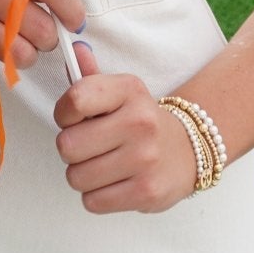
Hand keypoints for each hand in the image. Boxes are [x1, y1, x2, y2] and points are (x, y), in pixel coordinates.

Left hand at [53, 42, 199, 214]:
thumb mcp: (121, 93)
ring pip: (76, 177)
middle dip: (72, 150)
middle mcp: (140, 122)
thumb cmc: (142, 121)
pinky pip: (92, 201)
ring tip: (104, 165)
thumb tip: (75, 51)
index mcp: (129, 90)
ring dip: (83, 176)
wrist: (189, 149)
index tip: (74, 119)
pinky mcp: (147, 192)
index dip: (64, 114)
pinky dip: (96, 196)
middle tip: (91, 147)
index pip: (75, 100)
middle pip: (67, 146)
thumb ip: (91, 78)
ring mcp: (145, 159)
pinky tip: (114, 183)